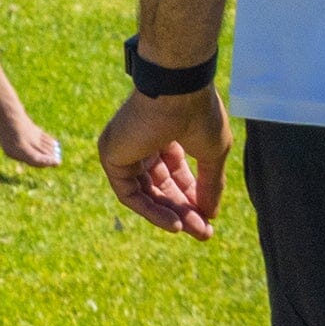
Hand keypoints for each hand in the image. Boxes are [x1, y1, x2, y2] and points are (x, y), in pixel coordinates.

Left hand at [97, 85, 230, 241]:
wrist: (179, 91)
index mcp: (165, 134)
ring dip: (170, 214)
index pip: (174, 174)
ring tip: (193, 230)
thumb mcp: (213, 154)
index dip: (193, 198)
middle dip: (183, 210)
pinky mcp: (112, 156)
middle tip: (204, 233)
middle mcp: (142, 141)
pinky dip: (151, 211)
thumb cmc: (199, 114)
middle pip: (160, 186)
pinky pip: (129, 194)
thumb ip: (210, 184)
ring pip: (145, 193)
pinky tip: (175, 224)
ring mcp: (125, 148)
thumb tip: (211, 215)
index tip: (210, 221)